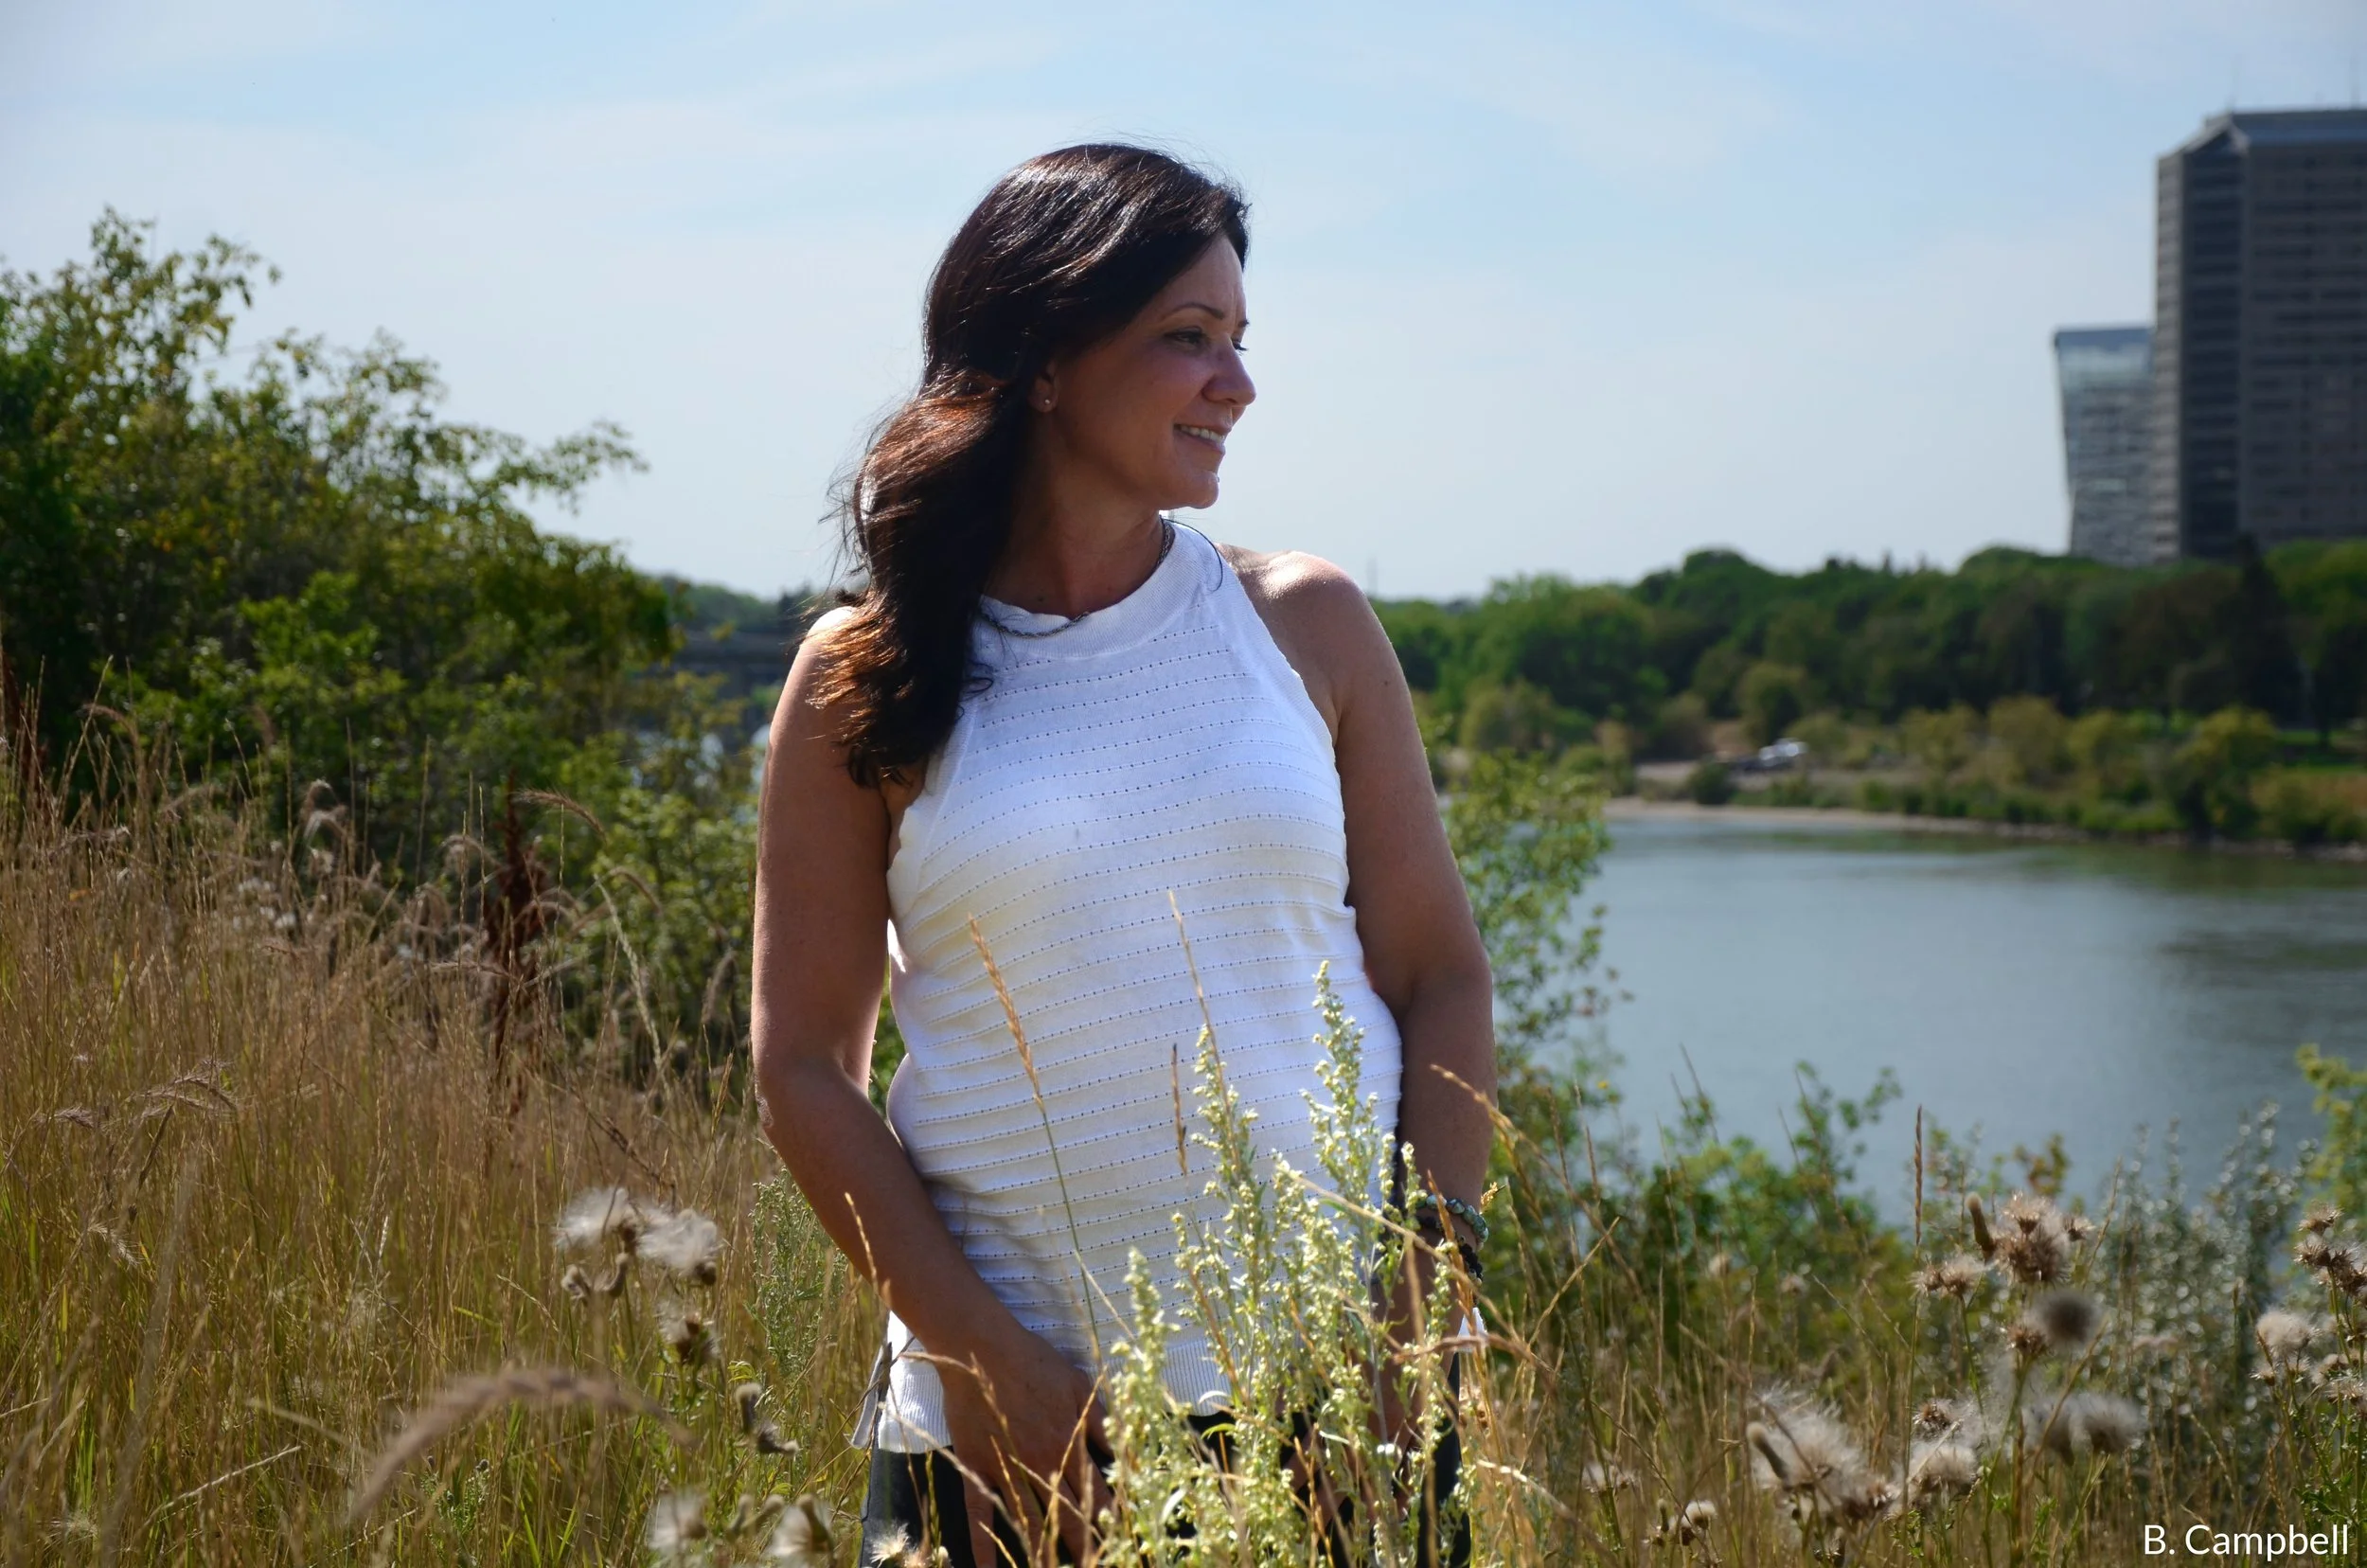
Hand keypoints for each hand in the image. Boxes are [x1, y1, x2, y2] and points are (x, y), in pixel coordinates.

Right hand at [934, 1328, 1109, 1565]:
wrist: (983, 1349)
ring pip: (1031, 1520)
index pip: (1099, 1492)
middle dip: (1087, 1545)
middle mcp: (1042, 1463)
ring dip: (1045, 1550)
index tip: (1125, 1540)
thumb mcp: (1080, 1384)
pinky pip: (979, 1513)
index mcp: (1070, 1443)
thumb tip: (1128, 1450)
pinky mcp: (977, 1468)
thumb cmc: (1035, 1361)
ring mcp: (1007, 1469)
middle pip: (1070, 1515)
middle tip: (1100, 1564)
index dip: (1112, 1519)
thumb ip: (1103, 1421)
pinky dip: (982, 1546)